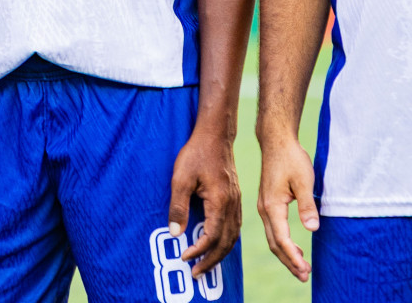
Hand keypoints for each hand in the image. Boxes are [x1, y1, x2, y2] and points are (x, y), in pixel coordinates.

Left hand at [169, 128, 241, 277]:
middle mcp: (232, 206)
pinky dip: (226, 241)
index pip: (211, 237)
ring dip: (219, 253)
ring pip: (233, 237)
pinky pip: (234, 227)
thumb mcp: (180, 178)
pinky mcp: (235, 199)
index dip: (198, 251)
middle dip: (211, 261)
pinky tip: (216, 244)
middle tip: (196, 273)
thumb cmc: (196, 154)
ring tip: (205, 264)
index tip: (184, 258)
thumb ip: (178, 207)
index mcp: (220, 202)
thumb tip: (175, 233)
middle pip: (226, 243)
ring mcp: (236, 203)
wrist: (215, 136)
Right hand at [256, 132, 317, 281]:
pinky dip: (282, 243)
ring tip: (301, 268)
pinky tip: (294, 247)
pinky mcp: (267, 203)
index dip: (293, 256)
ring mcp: (264, 206)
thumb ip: (307, 206)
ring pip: (272, 238)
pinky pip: (273, 229)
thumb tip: (312, 229)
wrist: (276, 141)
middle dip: (288, 261)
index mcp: (271, 205)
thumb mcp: (304, 181)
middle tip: (304, 276)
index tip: (305, 270)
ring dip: (285, 254)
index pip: (281, 238)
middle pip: (274, 243)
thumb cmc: (291, 158)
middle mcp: (264, 209)